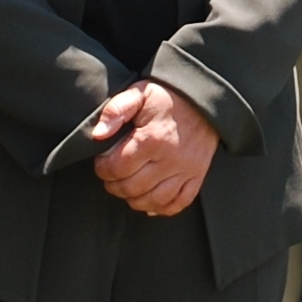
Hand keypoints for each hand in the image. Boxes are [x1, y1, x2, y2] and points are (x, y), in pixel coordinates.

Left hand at [84, 78, 219, 216]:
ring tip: (126, 189)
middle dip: (114, 186)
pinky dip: (162, 208)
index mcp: (152, 139)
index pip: (118, 167)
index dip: (103, 169)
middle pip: (132, 187)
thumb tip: (98, 134)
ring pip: (154, 200)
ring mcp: (186, 170)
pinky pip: (179, 202)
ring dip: (134, 199)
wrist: (204, 100)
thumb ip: (116, 110)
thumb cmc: (168, 97)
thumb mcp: (139, 93)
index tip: (101, 163)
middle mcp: (170, 159)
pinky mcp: (197, 175)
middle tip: (110, 178)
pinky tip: (150, 202)